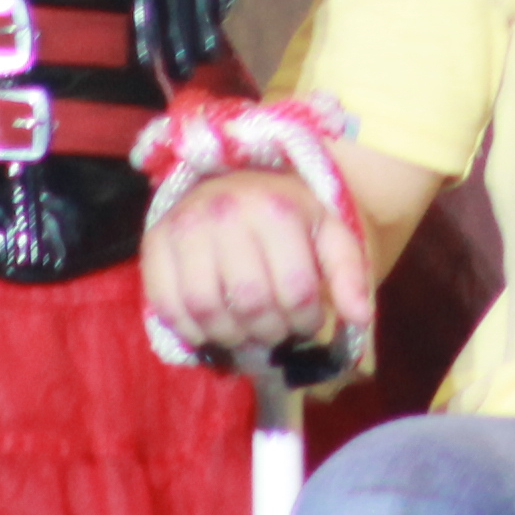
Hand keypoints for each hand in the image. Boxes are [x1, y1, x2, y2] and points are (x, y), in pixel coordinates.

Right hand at [142, 170, 373, 364]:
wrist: (236, 179)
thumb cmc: (288, 214)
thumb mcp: (329, 233)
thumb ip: (349, 272)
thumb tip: (360, 317)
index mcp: (276, 209)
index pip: (295, 292)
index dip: (306, 321)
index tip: (307, 321)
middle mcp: (226, 213)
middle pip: (251, 305)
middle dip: (271, 332)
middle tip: (277, 330)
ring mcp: (185, 227)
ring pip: (207, 310)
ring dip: (231, 336)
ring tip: (247, 331)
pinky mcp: (154, 242)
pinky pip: (167, 305)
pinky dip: (191, 329)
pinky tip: (212, 327)